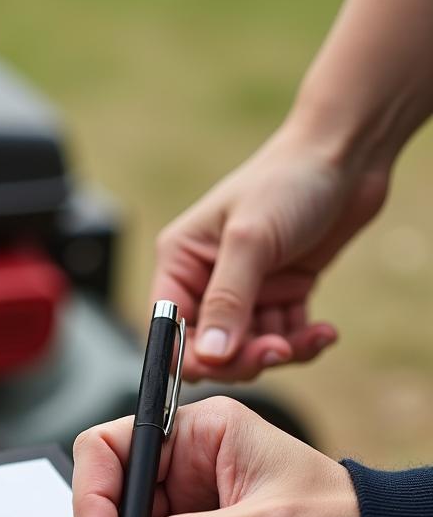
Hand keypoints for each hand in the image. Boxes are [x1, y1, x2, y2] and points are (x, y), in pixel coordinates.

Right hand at [154, 123, 388, 381]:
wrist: (348, 154)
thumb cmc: (288, 179)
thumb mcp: (251, 239)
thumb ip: (228, 301)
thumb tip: (210, 356)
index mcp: (181, 262)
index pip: (168, 328)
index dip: (190, 355)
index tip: (225, 363)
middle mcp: (207, 281)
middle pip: (209, 347)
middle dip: (242, 357)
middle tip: (276, 351)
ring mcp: (246, 291)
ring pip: (248, 349)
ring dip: (280, 351)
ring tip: (309, 337)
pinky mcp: (280, 294)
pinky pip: (282, 338)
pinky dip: (302, 343)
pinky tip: (322, 332)